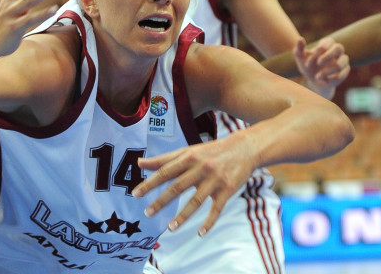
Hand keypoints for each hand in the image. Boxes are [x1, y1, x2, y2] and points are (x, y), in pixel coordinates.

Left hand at [131, 135, 255, 235]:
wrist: (244, 148)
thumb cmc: (211, 152)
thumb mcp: (188, 151)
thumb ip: (163, 159)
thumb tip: (139, 163)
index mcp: (188, 157)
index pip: (165, 171)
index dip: (150, 183)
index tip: (136, 194)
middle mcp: (200, 168)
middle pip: (178, 186)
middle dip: (161, 201)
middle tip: (147, 213)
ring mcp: (214, 179)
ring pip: (196, 200)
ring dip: (183, 216)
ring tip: (170, 228)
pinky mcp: (227, 189)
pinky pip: (216, 208)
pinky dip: (209, 222)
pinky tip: (201, 233)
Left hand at [294, 37, 349, 98]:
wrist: (312, 81)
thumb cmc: (307, 66)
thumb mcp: (300, 58)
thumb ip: (299, 48)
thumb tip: (300, 39)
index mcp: (327, 44)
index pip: (329, 41)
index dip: (320, 49)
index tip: (308, 61)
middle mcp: (336, 51)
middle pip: (339, 48)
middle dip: (328, 56)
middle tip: (318, 63)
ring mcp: (342, 61)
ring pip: (343, 61)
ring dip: (329, 70)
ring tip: (317, 77)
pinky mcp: (344, 72)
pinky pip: (343, 74)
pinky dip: (332, 79)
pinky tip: (323, 81)